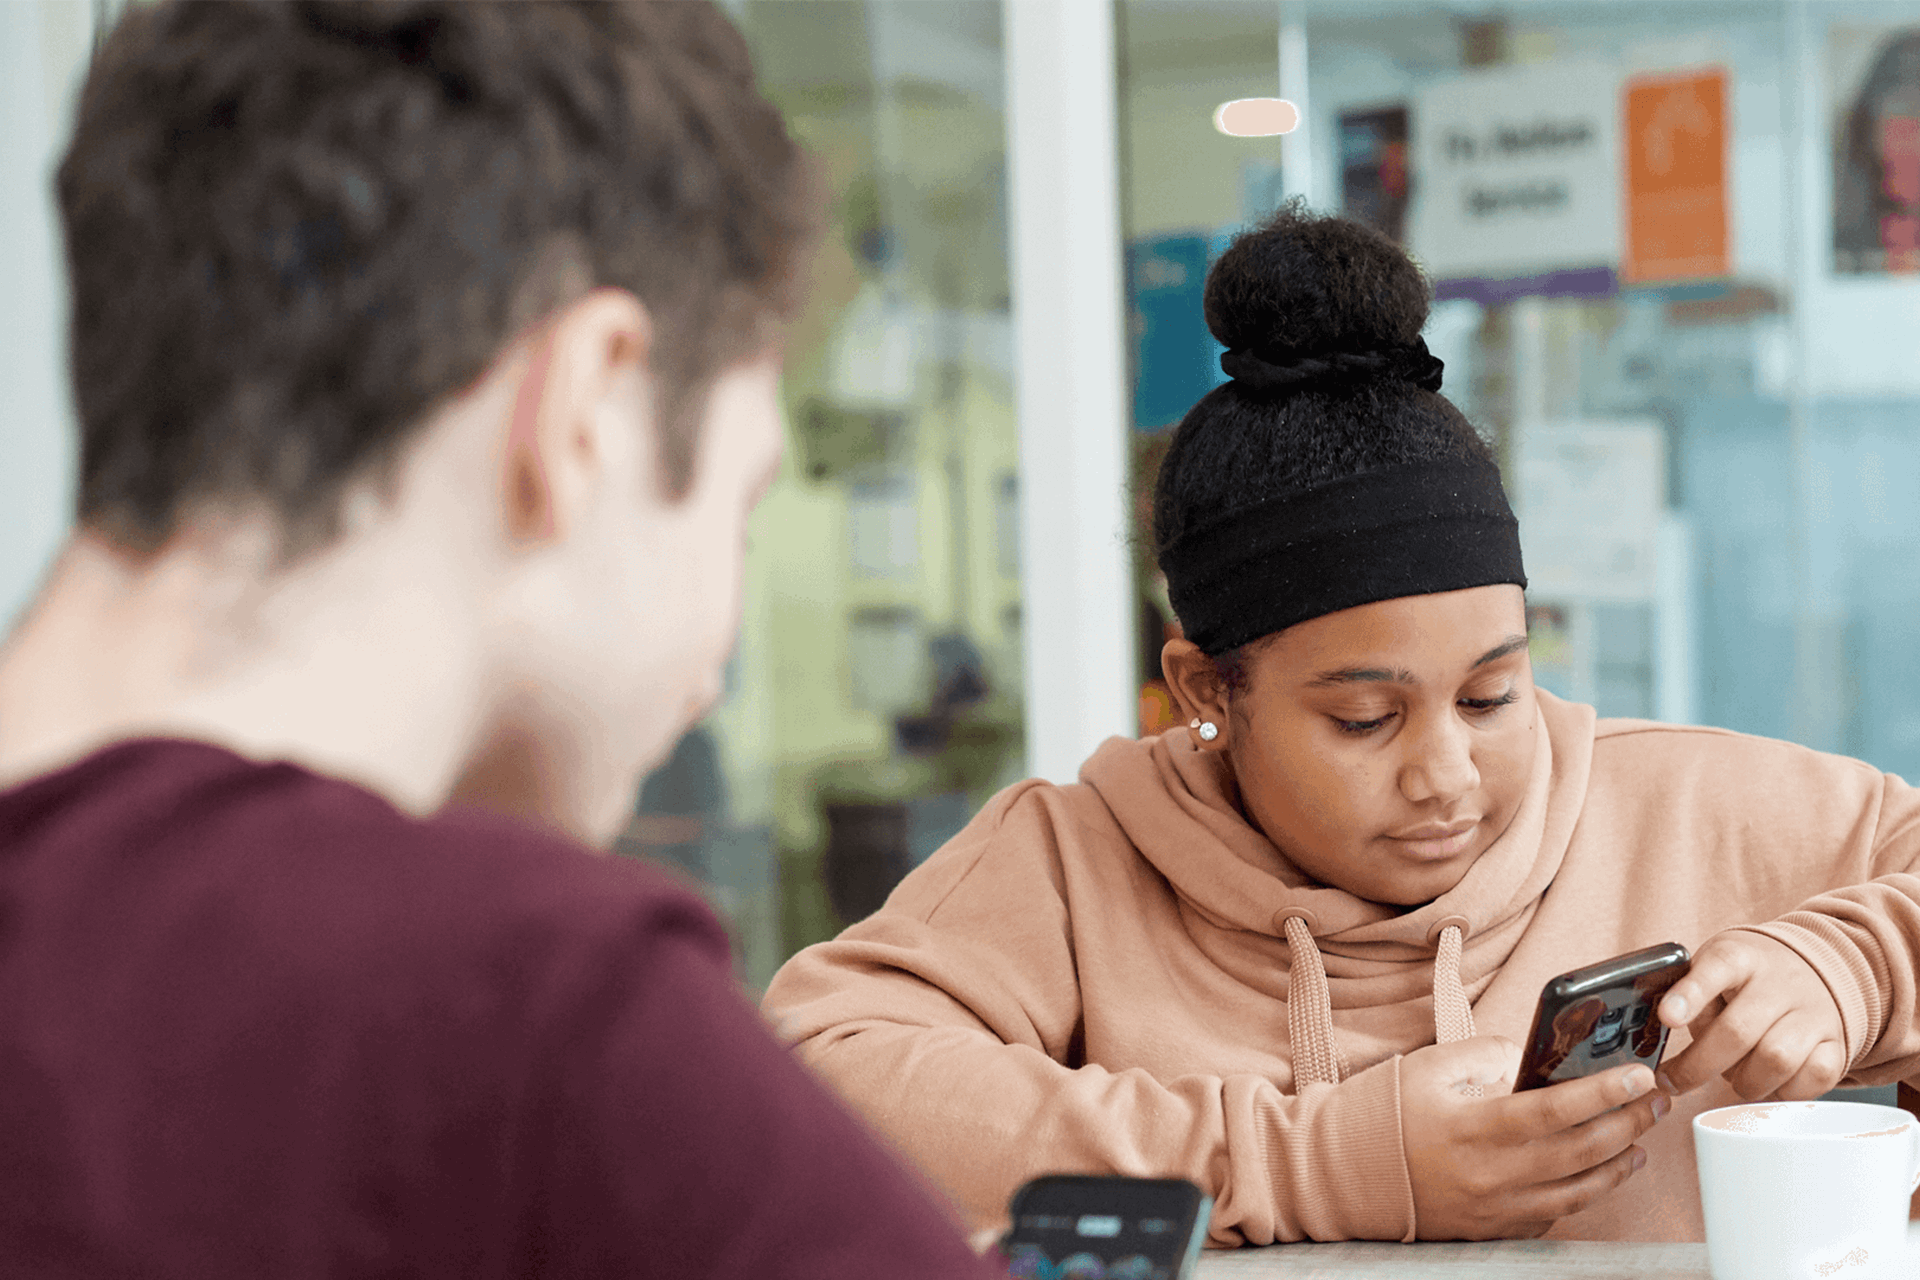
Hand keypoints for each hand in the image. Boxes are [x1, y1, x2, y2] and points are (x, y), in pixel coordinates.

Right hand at [1401, 1036, 1666, 1239]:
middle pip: (1579, 1151)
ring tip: (1638, 1138)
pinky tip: (1600, 1172)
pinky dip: (1585, 1192)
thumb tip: (1530, 1057)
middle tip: (1654, 1099)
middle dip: (1626, 1123)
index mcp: (1473, 1128)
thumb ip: (1484, 1054)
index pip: (1554, 1110)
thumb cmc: (1384, 1114)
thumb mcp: (1428, 1067)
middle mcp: (1491, 1174)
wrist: (1344, 1175)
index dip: (1602, 1092)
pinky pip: (1554, 1215)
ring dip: (1617, 1162)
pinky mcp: (1493, 1230)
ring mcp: (1495, 1209)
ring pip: (1577, 1190)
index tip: (1638, 1074)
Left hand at [1656, 931, 1846, 1100]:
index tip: (1668, 1018)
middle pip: (1738, 1031)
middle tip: (1673, 1081)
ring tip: (1732, 1076)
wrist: (1815, 969)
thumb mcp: (1712, 967)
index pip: (1716, 968)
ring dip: (1744, 1081)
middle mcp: (1781, 982)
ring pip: (1775, 1060)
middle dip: (1699, 1065)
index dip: (1690, 995)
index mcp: (1740, 956)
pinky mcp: (1837, 1044)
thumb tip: (1669, 1037)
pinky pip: (1812, 1079)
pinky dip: (1783, 1091)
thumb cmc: (1747, 977)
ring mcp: (1813, 1013)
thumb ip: (1690, 997)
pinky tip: (1768, 1081)